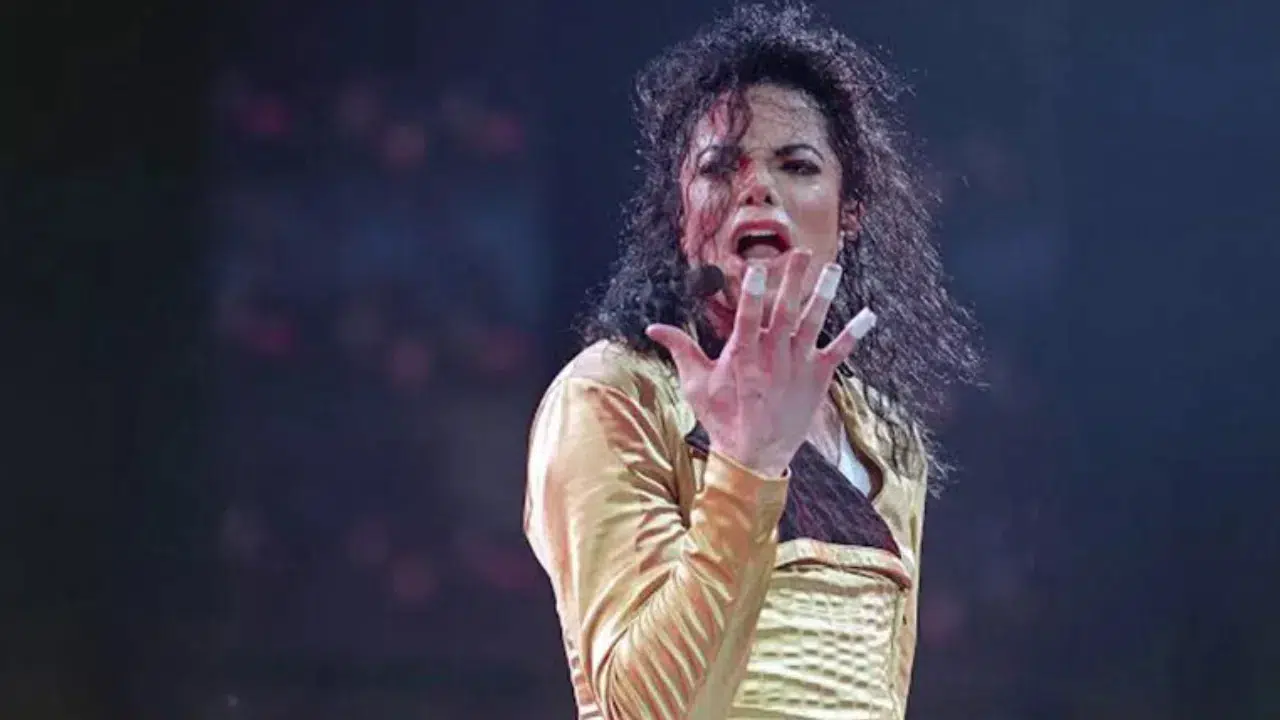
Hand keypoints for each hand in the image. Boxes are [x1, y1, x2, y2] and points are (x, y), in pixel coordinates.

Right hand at [646, 250, 861, 477]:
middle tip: (802, 253)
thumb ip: (680, 350)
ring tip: (833, 269)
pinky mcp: (818, 378)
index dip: (753, 293)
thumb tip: (653, 328)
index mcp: (743, 355)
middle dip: (793, 280)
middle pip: (785, 311)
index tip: (757, 268)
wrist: (753, 456)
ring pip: (813, 324)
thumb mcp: (696, 384)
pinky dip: (854, 333)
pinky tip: (869, 315)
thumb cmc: (722, 418)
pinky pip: (839, 351)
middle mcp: (773, 357)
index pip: (748, 317)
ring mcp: (798, 366)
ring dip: (824, 295)